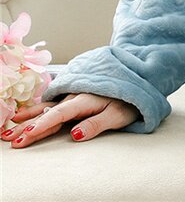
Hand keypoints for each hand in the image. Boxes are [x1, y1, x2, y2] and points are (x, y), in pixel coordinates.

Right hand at [1, 93, 140, 147]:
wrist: (142, 76)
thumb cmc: (132, 98)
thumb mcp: (119, 114)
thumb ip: (97, 124)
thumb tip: (75, 135)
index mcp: (86, 99)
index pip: (59, 114)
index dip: (41, 126)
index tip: (25, 136)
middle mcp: (77, 95)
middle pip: (48, 112)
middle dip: (28, 125)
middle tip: (8, 138)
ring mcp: (76, 93)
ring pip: (49, 106)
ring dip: (29, 117)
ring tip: (10, 126)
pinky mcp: (78, 93)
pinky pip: (55, 101)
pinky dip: (40, 108)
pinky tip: (29, 113)